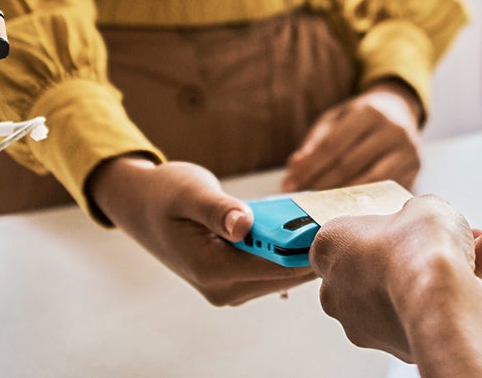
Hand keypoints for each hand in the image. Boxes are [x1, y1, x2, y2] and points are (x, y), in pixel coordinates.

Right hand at [88, 156, 313, 305]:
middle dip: (311, 247)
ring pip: (283, 274)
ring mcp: (230, 289)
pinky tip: (301, 222)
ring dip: (302, 248)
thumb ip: (219, 209)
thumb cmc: (164, 195)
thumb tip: (244, 225)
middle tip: (338, 215)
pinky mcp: (236, 281)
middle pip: (285, 275)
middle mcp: (223, 289)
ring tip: (321, 215)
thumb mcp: (190, 193)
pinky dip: (289, 248)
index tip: (335, 222)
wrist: (142, 206)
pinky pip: (274, 268)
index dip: (307, 246)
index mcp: (211, 270)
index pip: (275, 267)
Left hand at [282, 79, 423, 191]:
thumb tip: (295, 168)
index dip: (310, 167)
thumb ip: (316, 141)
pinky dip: (363, 201)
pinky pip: (385, 191)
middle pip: (349, 165)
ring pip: (369, 182)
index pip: (334, 144)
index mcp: (370, 111)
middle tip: (300, 197)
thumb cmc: (362, 116)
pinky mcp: (415, 169)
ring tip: (318, 204)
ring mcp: (408, 151)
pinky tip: (345, 206)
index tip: (290, 184)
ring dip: (340, 196)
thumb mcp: (337, 117)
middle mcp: (393, 130)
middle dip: (320, 184)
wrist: (400, 109)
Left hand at [309, 195, 481, 363]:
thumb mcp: (422, 205)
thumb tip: (423, 226)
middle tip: (465, 232)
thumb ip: (417, 215)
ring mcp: (364, 323)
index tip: (418, 220)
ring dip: (455, 266)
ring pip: (411, 289)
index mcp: (329, 246)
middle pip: (387, 263)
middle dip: (430, 246)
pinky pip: (425, 312)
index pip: (350, 234)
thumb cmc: (417, 245)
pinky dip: (456, 294)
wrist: (437, 298)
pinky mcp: (395, 346)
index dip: (391, 225)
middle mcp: (337, 290)